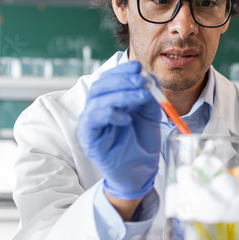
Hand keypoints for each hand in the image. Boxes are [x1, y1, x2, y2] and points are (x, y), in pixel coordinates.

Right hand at [78, 61, 160, 200]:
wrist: (140, 172)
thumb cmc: (141, 143)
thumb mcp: (149, 114)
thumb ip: (147, 96)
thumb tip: (148, 77)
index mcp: (108, 101)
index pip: (109, 79)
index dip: (121, 71)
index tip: (138, 67)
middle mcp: (96, 110)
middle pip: (100, 86)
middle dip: (121, 80)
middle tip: (141, 80)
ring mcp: (90, 125)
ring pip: (97, 101)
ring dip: (120, 94)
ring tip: (141, 96)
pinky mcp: (89, 139)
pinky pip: (93, 120)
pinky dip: (110, 114)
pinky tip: (127, 118)